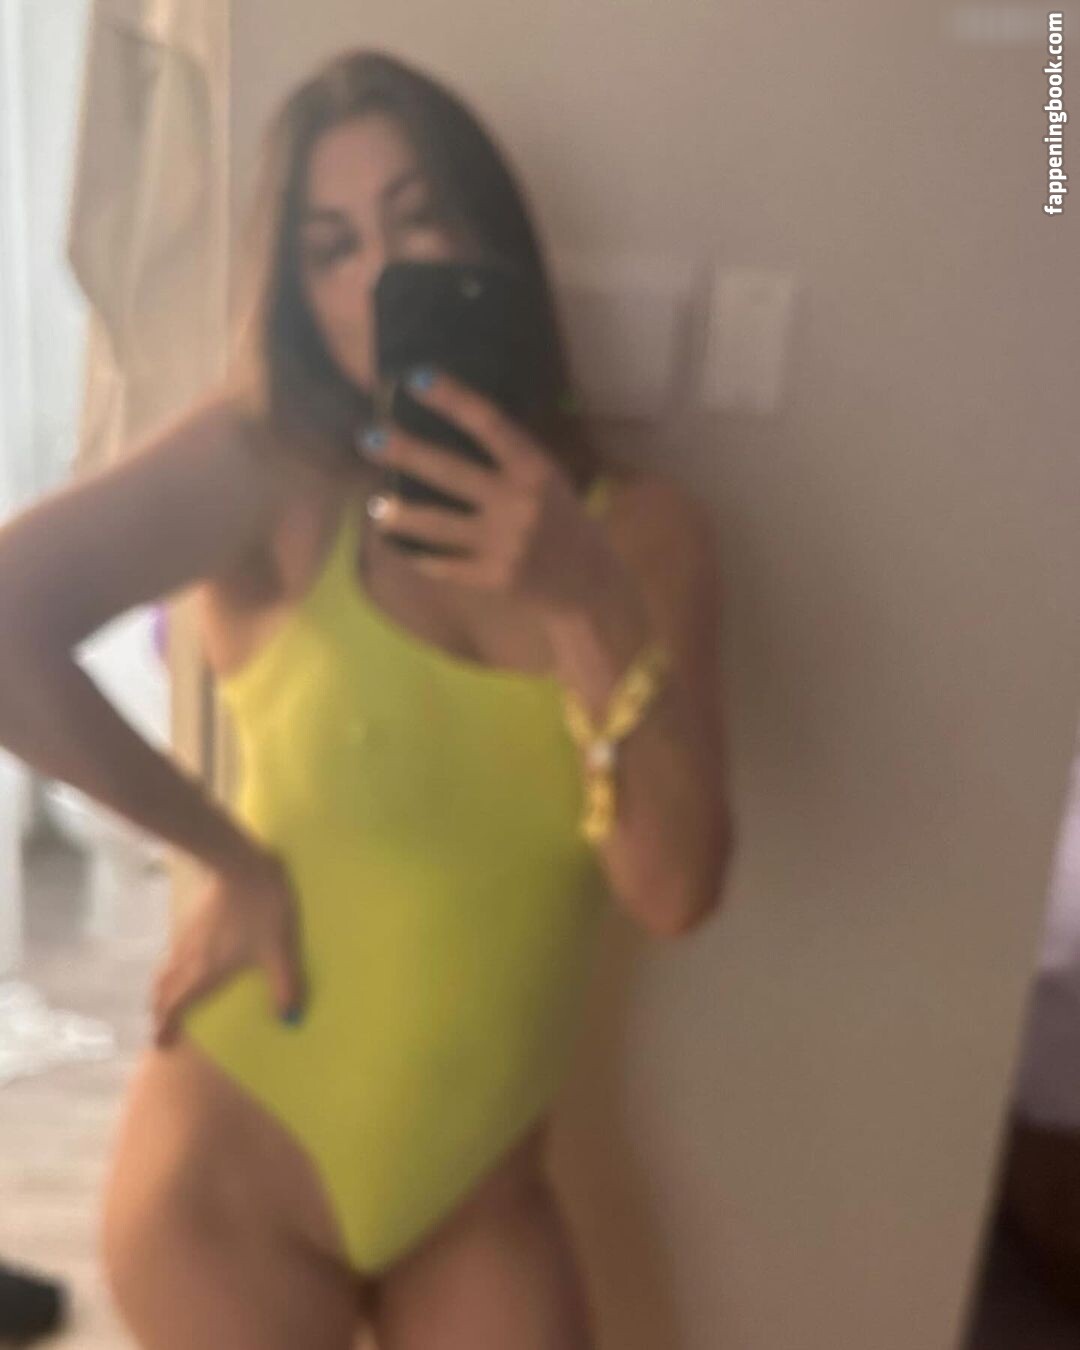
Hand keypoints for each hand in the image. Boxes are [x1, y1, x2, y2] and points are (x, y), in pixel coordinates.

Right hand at [150, 845, 306, 1048]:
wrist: (239, 863)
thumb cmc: (261, 908)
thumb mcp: (278, 949)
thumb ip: (284, 984)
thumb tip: (290, 1020)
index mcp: (205, 971)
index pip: (176, 1006)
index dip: (165, 1027)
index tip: (161, 1045)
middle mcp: (189, 958)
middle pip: (164, 991)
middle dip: (160, 1012)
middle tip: (161, 1026)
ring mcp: (187, 936)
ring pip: (166, 970)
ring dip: (163, 990)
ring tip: (167, 1000)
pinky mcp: (192, 918)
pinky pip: (174, 952)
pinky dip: (171, 968)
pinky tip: (184, 963)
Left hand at [358, 367, 616, 615]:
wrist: (593, 584)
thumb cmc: (563, 521)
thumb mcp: (547, 480)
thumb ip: (508, 459)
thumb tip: (447, 426)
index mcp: (535, 469)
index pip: (489, 423)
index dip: (453, 399)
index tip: (416, 379)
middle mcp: (519, 502)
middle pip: (450, 471)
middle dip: (405, 452)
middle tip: (367, 436)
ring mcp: (506, 543)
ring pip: (438, 525)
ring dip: (400, 515)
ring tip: (374, 507)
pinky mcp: (495, 578)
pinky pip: (445, 565)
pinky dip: (420, 557)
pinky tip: (401, 548)